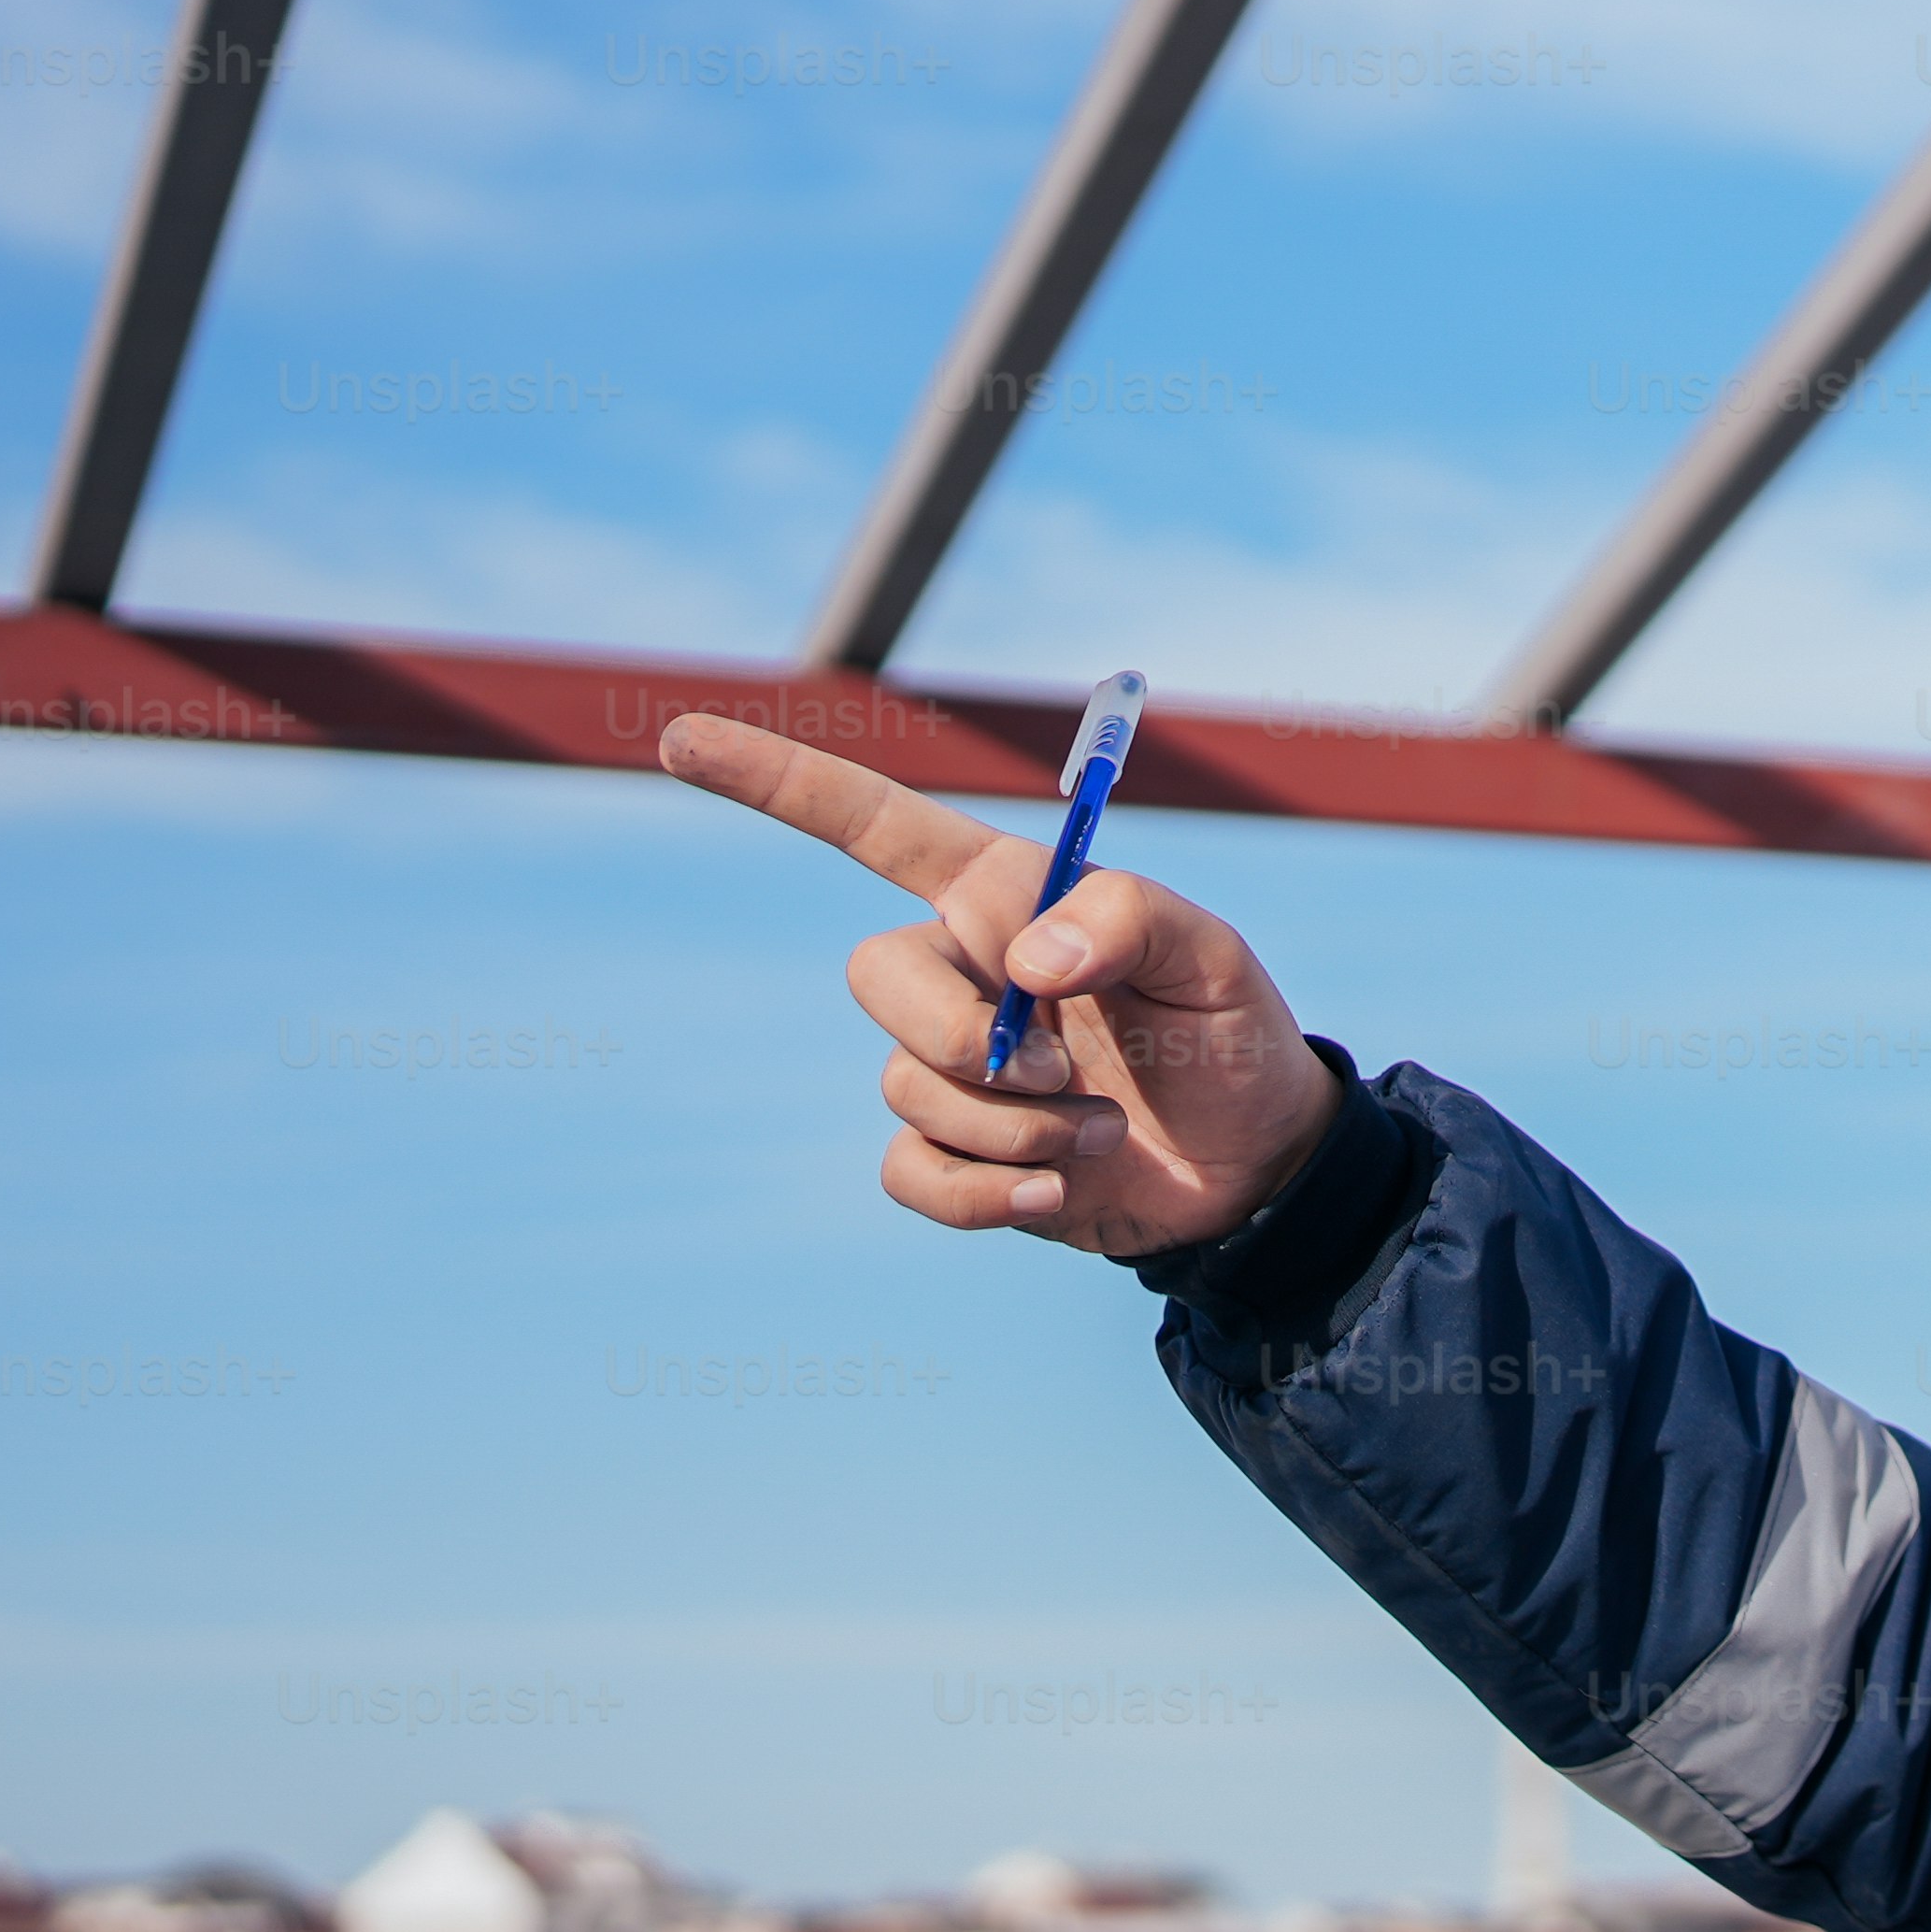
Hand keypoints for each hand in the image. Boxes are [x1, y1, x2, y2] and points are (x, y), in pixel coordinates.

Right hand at [657, 712, 1339, 1256]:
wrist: (1254, 1166)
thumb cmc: (1232, 1038)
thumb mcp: (1215, 958)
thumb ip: (1133, 917)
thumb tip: (1026, 958)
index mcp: (1004, 897)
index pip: (871, 823)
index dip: (777, 780)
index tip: (676, 739)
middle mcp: (960, 973)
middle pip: (877, 974)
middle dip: (965, 1032)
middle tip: (1069, 1066)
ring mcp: (945, 1067)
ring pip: (904, 1083)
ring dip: (1015, 1122)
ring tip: (1102, 1127)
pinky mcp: (950, 1154)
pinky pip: (911, 1171)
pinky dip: (986, 1192)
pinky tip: (1060, 1190)